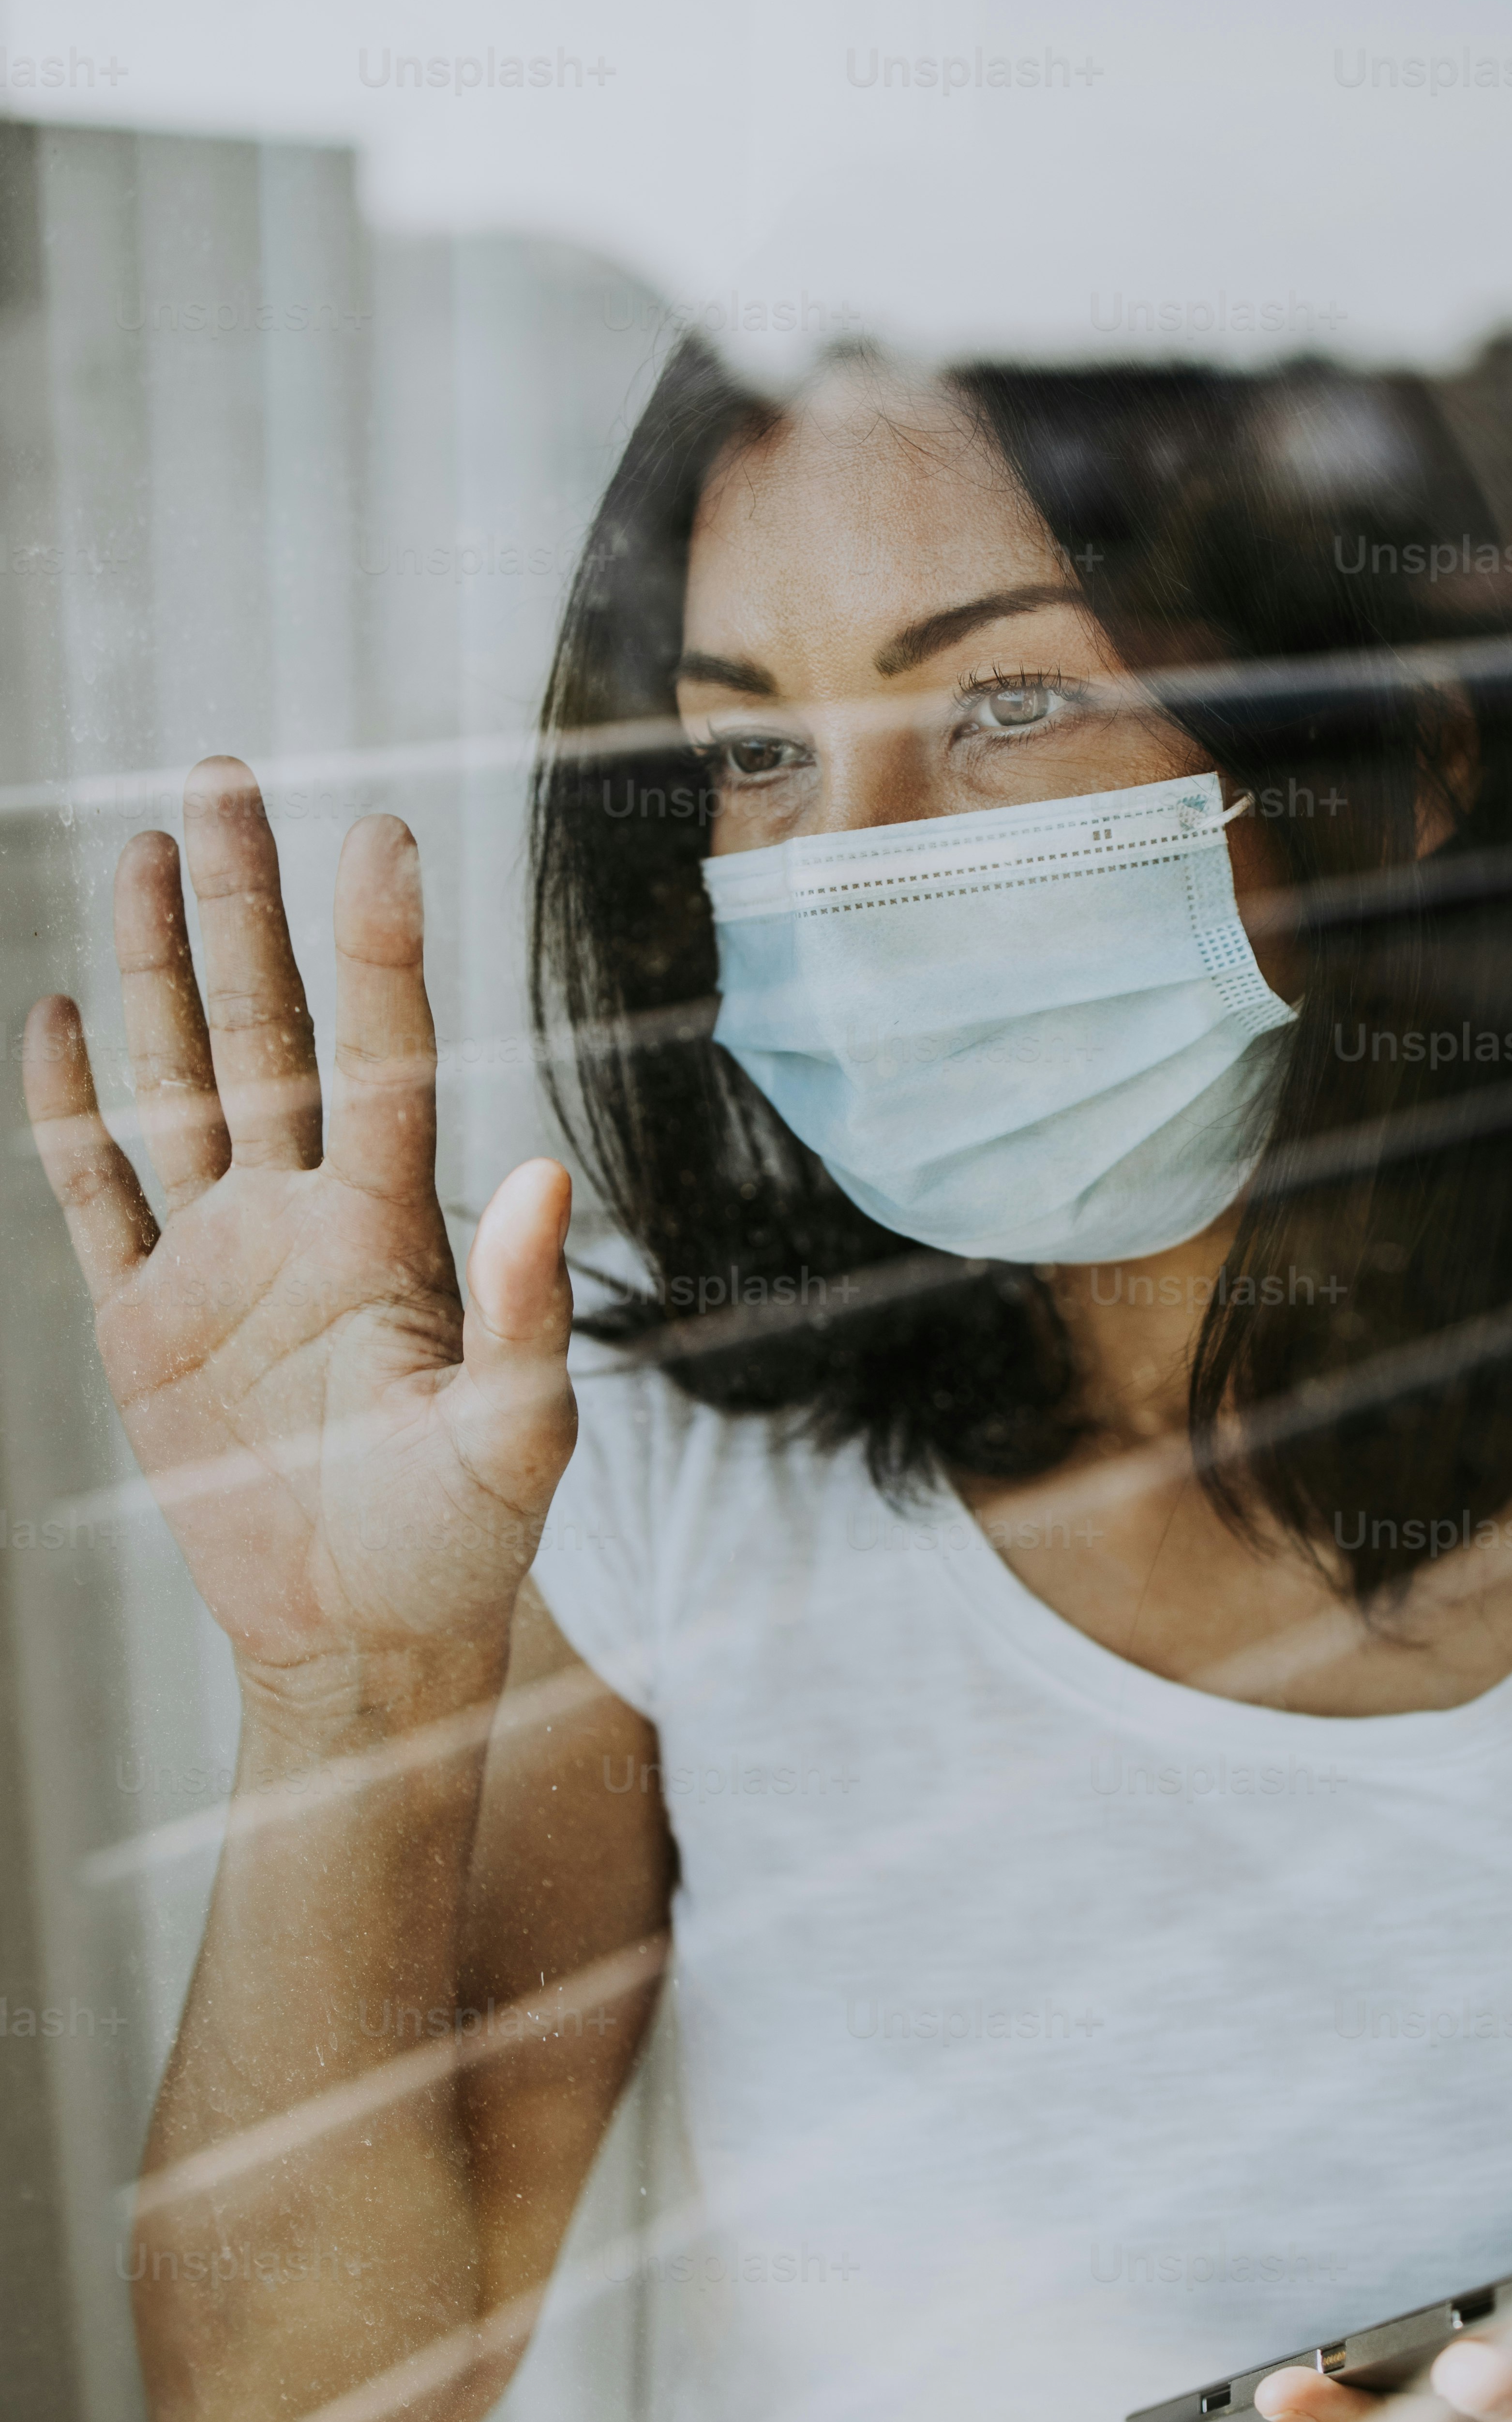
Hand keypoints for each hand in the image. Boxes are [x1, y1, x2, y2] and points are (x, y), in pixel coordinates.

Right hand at [24, 759, 575, 1685]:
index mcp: (391, 1234)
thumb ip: (528, 1312)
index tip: (378, 832)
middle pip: (264, 1027)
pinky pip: (96, 1193)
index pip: (380, 1054)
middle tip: (221, 775)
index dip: (375, 947)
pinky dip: (70, 1111)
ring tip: (145, 852)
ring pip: (177, 1080)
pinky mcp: (142, 1326)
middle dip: (242, 903)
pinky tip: (55, 1018)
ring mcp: (215, 1264)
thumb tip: (546, 1172)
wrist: (367, 1646)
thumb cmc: (461, 1551)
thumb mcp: (517, 1443)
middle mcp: (299, 1220)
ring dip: (158, 968)